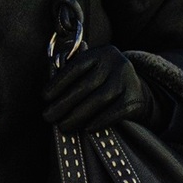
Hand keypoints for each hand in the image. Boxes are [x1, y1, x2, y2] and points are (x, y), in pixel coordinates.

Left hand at [43, 45, 158, 132]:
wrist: (137, 91)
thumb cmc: (105, 81)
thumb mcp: (94, 70)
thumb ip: (75, 75)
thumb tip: (50, 93)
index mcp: (102, 53)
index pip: (77, 66)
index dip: (59, 82)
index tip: (45, 97)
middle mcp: (116, 62)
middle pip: (86, 85)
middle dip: (64, 103)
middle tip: (48, 117)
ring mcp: (127, 80)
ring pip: (99, 99)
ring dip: (78, 115)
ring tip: (63, 126)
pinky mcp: (134, 98)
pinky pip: (114, 112)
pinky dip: (99, 121)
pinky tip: (86, 129)